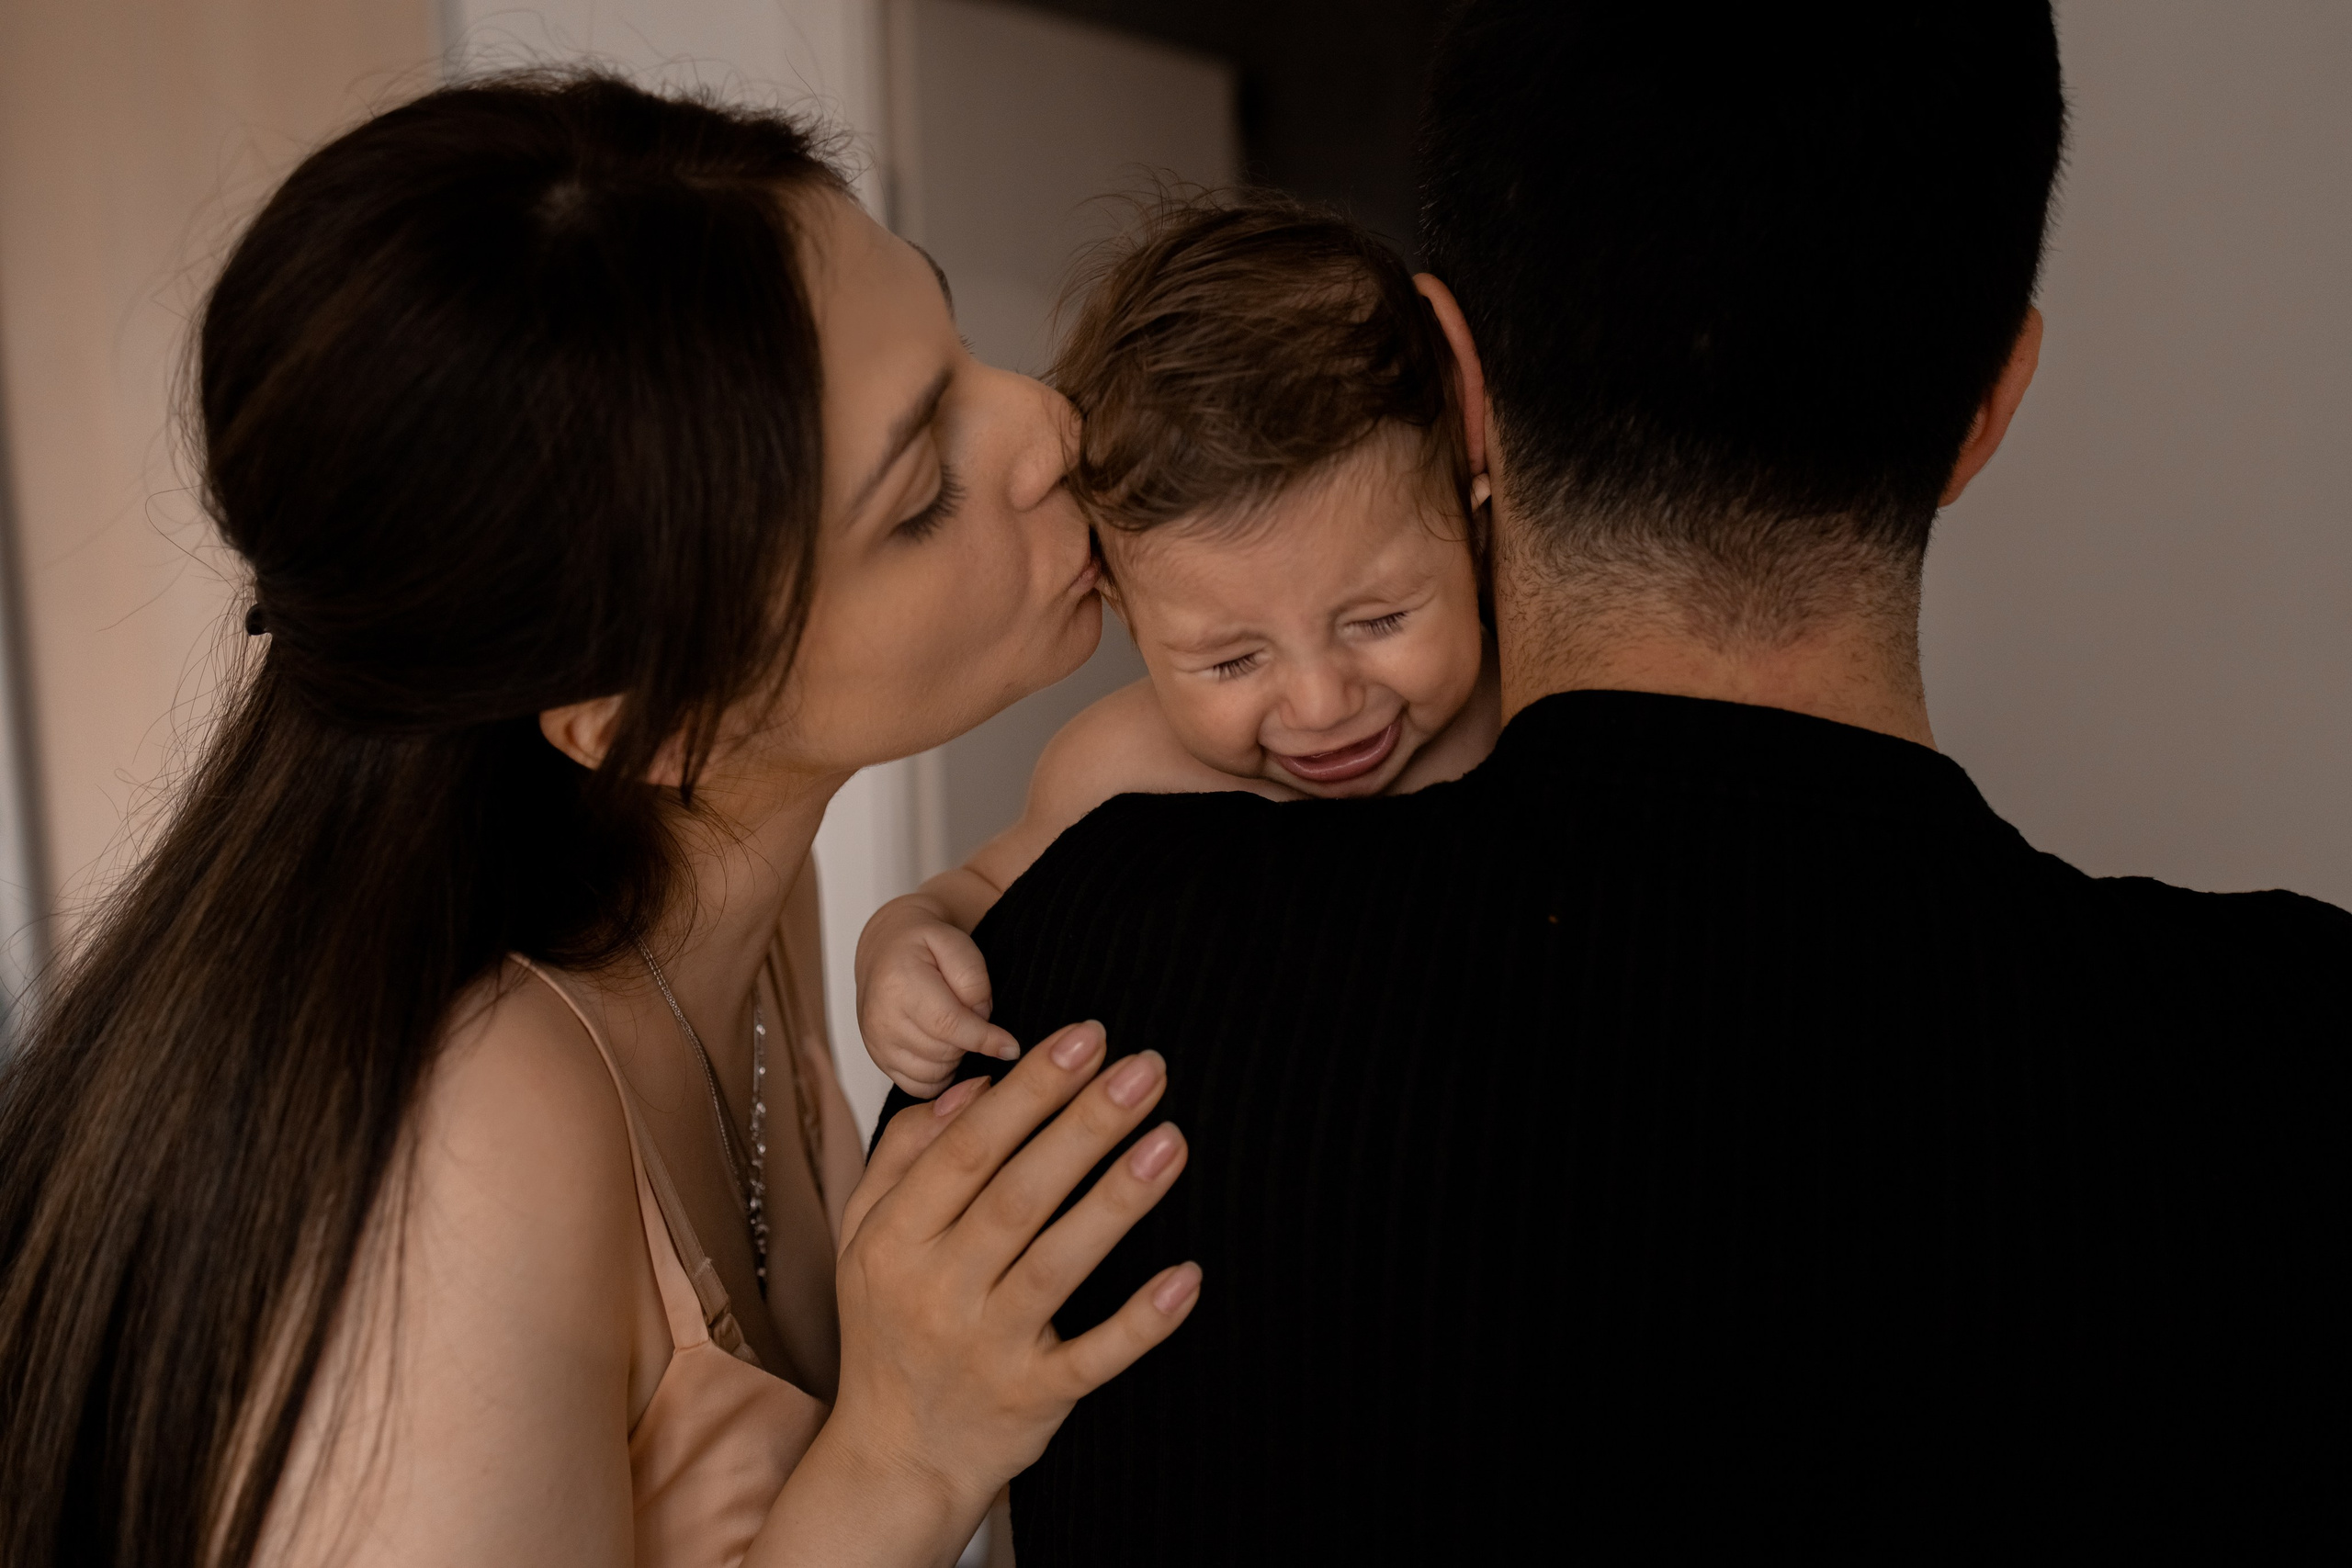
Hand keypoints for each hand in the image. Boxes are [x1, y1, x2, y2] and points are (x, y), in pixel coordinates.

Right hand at [820, 1023, 1199, 1535]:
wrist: (893, 1461)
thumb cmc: (890, 1329)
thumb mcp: (864, 1240)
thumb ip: (905, 1157)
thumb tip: (970, 1088)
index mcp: (895, 1240)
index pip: (968, 1150)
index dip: (1029, 1090)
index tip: (1085, 1038)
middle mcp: (937, 1290)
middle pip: (1017, 1194)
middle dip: (1084, 1124)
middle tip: (1146, 1067)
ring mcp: (987, 1348)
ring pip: (1057, 1265)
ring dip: (1117, 1202)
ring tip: (1172, 1139)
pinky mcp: (1033, 1399)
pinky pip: (1093, 1357)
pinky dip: (1139, 1321)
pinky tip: (1186, 1277)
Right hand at [854, 895, 1019, 1096]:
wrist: (886, 950)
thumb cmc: (924, 944)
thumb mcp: (955, 944)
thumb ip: (973, 981)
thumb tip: (983, 1023)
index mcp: (899, 983)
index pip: (948, 1024)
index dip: (984, 1039)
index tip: (1011, 1048)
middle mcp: (881, 1018)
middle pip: (943, 1051)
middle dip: (970, 1042)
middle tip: (973, 1019)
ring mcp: (876, 1043)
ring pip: (933, 1074)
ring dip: (956, 1059)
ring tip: (958, 1031)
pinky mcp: (878, 1060)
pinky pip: (918, 1086)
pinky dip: (939, 1077)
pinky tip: (945, 1052)